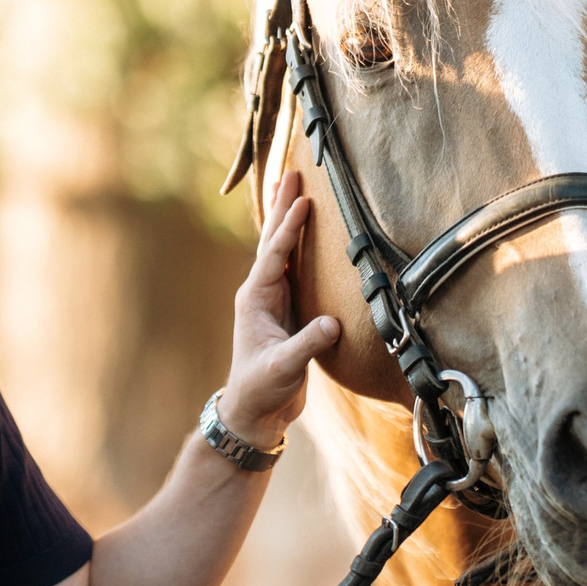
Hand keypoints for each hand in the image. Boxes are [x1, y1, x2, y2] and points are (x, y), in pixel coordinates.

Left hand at [217, 170, 340, 449]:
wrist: (254, 412)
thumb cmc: (262, 389)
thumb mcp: (284, 367)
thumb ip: (307, 344)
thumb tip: (332, 323)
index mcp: (255, 299)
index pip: (275, 255)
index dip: (289, 228)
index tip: (304, 200)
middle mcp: (261, 293)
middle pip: (273, 241)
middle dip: (282, 207)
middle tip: (292, 173)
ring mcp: (273, 300)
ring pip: (282, 250)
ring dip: (288, 220)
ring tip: (295, 190)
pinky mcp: (286, 311)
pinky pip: (293, 268)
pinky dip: (299, 245)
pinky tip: (306, 234)